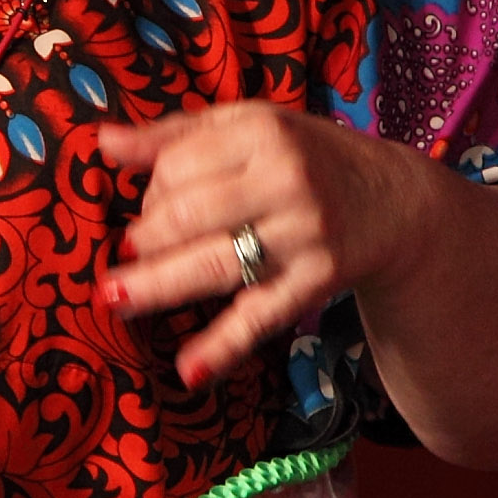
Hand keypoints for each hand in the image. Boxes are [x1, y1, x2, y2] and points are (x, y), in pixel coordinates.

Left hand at [91, 103, 437, 386]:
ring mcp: (302, 236)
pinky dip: (222, 347)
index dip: (150, 189)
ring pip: (213, 265)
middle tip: (129, 251)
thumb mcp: (248, 127)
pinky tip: (189, 370)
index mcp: (261, 133)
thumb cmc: (304, 157)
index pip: (177, 165)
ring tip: (113, 298)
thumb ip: (175, 135)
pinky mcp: (315, 283)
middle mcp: (285, 182)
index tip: (150, 204)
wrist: (394, 201)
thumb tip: (103, 142)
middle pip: (188, 215)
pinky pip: (259, 317)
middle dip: (146, 238)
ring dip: (156, 285)